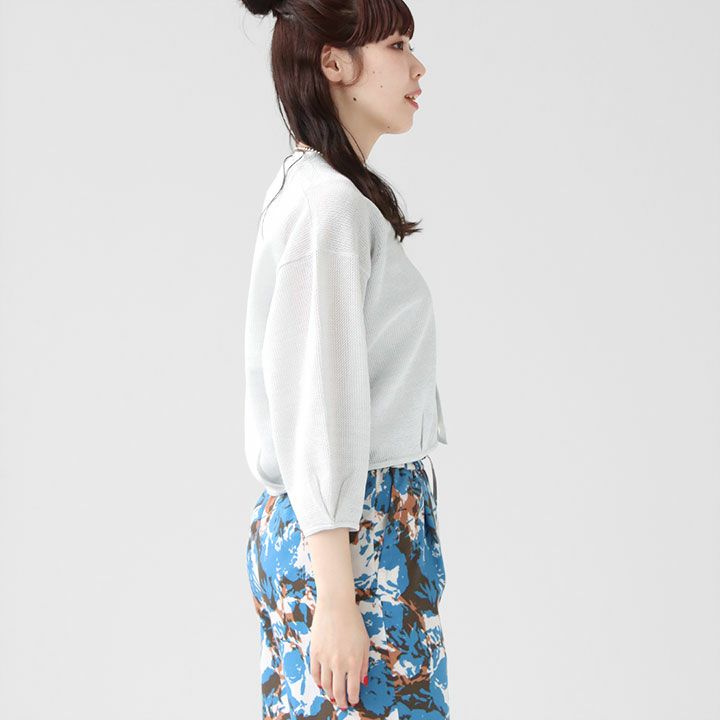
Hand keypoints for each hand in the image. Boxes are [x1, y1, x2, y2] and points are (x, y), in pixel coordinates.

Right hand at [309, 593, 369, 708]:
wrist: (335, 605)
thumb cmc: (353, 621)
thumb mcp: (365, 642)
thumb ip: (364, 664)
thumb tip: (363, 681)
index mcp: (353, 662)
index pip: (352, 689)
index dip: (353, 698)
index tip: (353, 701)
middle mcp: (338, 663)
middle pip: (338, 691)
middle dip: (341, 701)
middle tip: (342, 704)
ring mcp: (325, 658)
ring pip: (325, 684)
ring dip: (329, 693)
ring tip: (333, 696)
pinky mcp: (315, 652)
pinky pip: (315, 673)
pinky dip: (318, 681)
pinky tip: (321, 684)